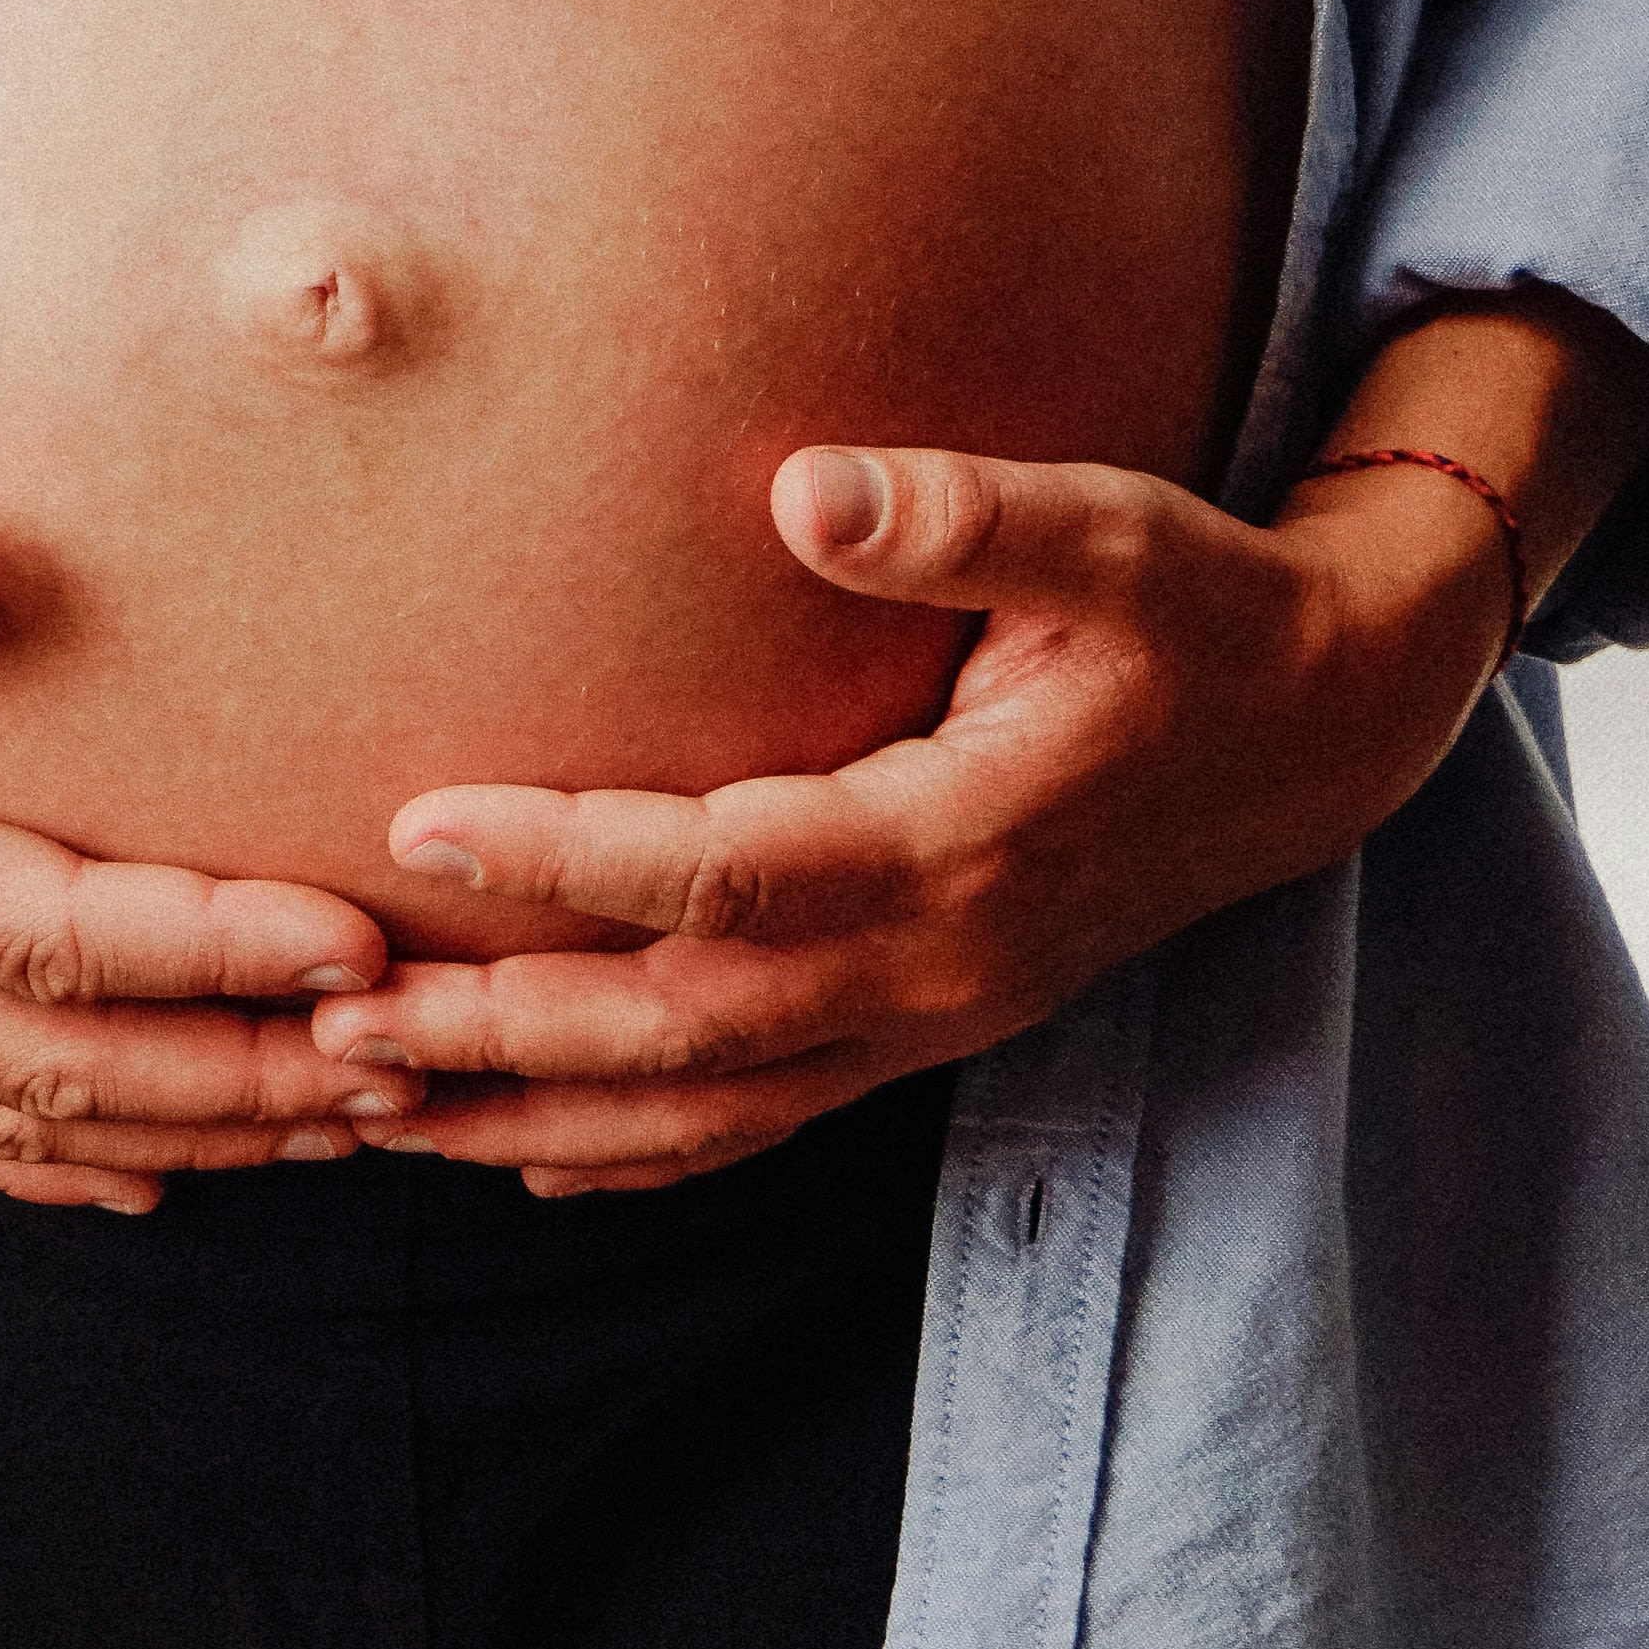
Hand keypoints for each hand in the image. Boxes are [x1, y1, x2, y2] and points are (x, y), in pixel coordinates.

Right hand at [0, 424, 417, 1211]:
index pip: (41, 932)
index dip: (205, 946)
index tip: (349, 940)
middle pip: (64, 1065)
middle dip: (250, 1074)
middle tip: (414, 1064)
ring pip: (19, 1122)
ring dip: (191, 1132)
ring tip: (344, 1126)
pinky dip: (62, 1168)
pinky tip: (163, 1178)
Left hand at [303, 440, 1521, 1193]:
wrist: (1324, 734)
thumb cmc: (1201, 611)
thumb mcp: (1117, 536)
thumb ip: (968, 517)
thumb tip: (803, 487)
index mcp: (958, 844)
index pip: (725, 873)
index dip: (569, 860)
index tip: (415, 827)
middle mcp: (934, 967)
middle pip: (682, 1033)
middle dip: (497, 1036)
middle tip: (324, 1019)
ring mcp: (930, 1022)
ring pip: (703, 1111)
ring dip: (529, 1119)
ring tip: (362, 1108)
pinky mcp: (925, 1035)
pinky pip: (759, 1127)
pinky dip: (632, 1157)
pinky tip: (518, 1162)